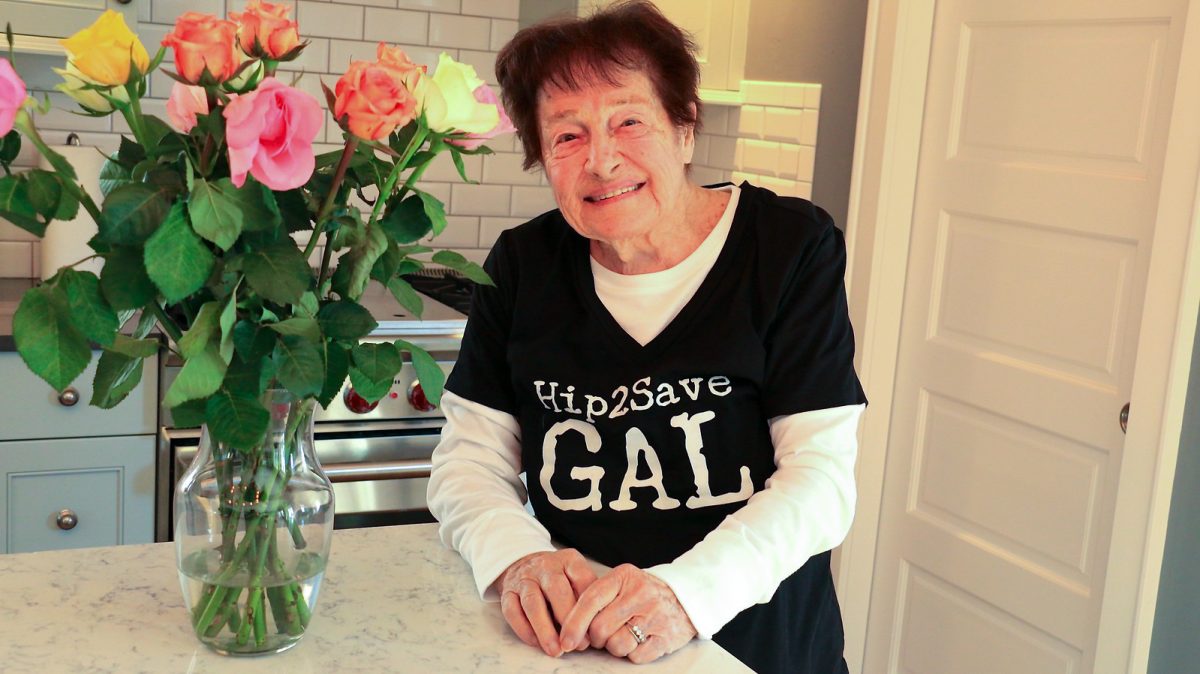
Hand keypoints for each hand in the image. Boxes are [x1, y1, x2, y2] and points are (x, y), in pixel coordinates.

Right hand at [494, 549, 597, 656]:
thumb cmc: (558, 577)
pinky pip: (512, 611)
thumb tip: (596, 626)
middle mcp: (546, 566)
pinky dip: (524, 629)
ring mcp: (524, 578)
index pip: (582, 579)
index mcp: (569, 560)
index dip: (589, 607)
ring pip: (532, 602)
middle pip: (556, 590)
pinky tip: (536, 643)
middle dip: (568, 620)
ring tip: (555, 650)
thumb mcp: (576, 576)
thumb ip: (586, 595)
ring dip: (544, 629)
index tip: (594, 630)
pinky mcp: (507, 592)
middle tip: (577, 645)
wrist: (524, 563)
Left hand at [558, 564, 697, 664]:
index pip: (591, 600)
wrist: (686, 596)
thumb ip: (597, 598)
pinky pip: (636, 656)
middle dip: (596, 638)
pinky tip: (639, 640)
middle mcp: (640, 594)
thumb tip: (568, 628)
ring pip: (617, 645)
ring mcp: (655, 616)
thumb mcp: (622, 583)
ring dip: (614, 647)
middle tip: (603, 633)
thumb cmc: (644, 592)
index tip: (565, 640)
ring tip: (624, 634)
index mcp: (623, 577)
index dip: (573, 623)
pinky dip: (633, 653)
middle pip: (600, 628)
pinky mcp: (667, 637)